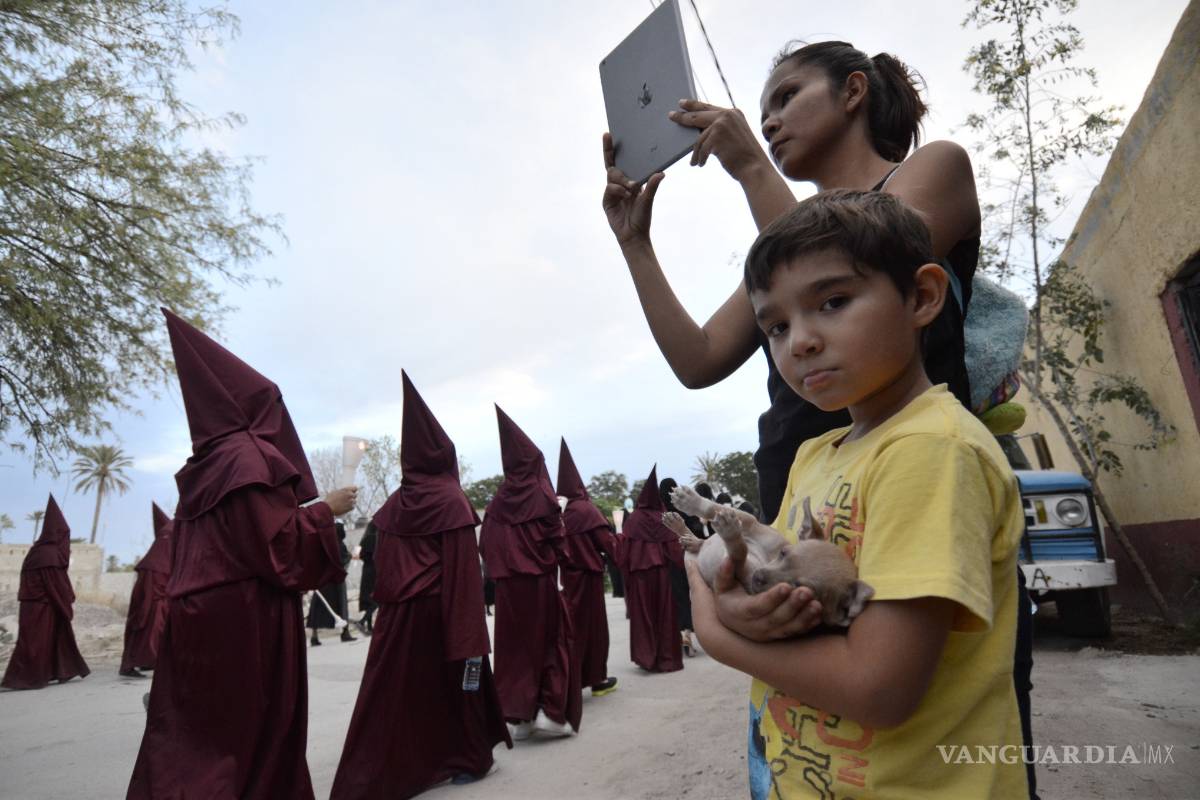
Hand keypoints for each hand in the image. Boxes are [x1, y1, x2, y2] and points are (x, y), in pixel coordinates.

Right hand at [323, 486, 356, 515]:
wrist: (328, 508)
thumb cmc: (330, 499)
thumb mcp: (335, 492)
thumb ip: (342, 491)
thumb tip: (344, 492)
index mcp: (346, 490)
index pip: (355, 488)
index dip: (353, 490)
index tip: (352, 492)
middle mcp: (350, 495)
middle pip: (355, 495)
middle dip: (352, 497)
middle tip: (347, 499)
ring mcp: (351, 502)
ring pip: (354, 501)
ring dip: (351, 502)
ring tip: (345, 504)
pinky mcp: (350, 508)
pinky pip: (353, 507)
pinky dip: (350, 507)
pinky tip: (345, 507)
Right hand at [601, 132, 664, 246]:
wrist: (634, 236)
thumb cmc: (642, 218)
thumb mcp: (649, 200)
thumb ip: (652, 186)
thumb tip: (661, 173)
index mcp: (629, 181)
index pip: (620, 162)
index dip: (613, 149)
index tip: (610, 134)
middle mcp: (619, 184)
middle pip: (612, 164)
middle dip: (609, 150)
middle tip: (608, 136)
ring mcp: (611, 192)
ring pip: (612, 176)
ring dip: (622, 178)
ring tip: (632, 187)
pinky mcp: (606, 201)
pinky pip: (610, 188)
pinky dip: (618, 189)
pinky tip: (626, 195)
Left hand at [668, 99, 769, 179]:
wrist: (755, 168)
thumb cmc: (745, 157)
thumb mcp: (734, 136)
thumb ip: (720, 129)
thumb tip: (698, 131)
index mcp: (734, 113)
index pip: (709, 107)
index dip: (694, 105)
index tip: (682, 103)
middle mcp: (728, 115)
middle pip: (698, 115)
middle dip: (683, 117)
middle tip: (672, 115)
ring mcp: (721, 124)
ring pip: (699, 137)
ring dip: (696, 152)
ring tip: (695, 161)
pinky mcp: (716, 136)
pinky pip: (701, 148)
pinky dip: (700, 158)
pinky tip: (701, 164)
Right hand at [711, 558, 822, 641]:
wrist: (731, 620)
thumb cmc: (729, 596)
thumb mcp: (722, 584)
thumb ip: (724, 572)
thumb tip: (728, 559)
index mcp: (739, 613)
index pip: (756, 607)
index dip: (772, 598)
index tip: (786, 585)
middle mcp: (754, 627)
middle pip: (775, 619)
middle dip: (792, 606)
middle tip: (807, 591)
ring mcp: (768, 634)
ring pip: (787, 628)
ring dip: (803, 617)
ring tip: (817, 604)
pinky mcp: (779, 636)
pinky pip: (795, 632)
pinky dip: (807, 624)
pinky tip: (818, 613)